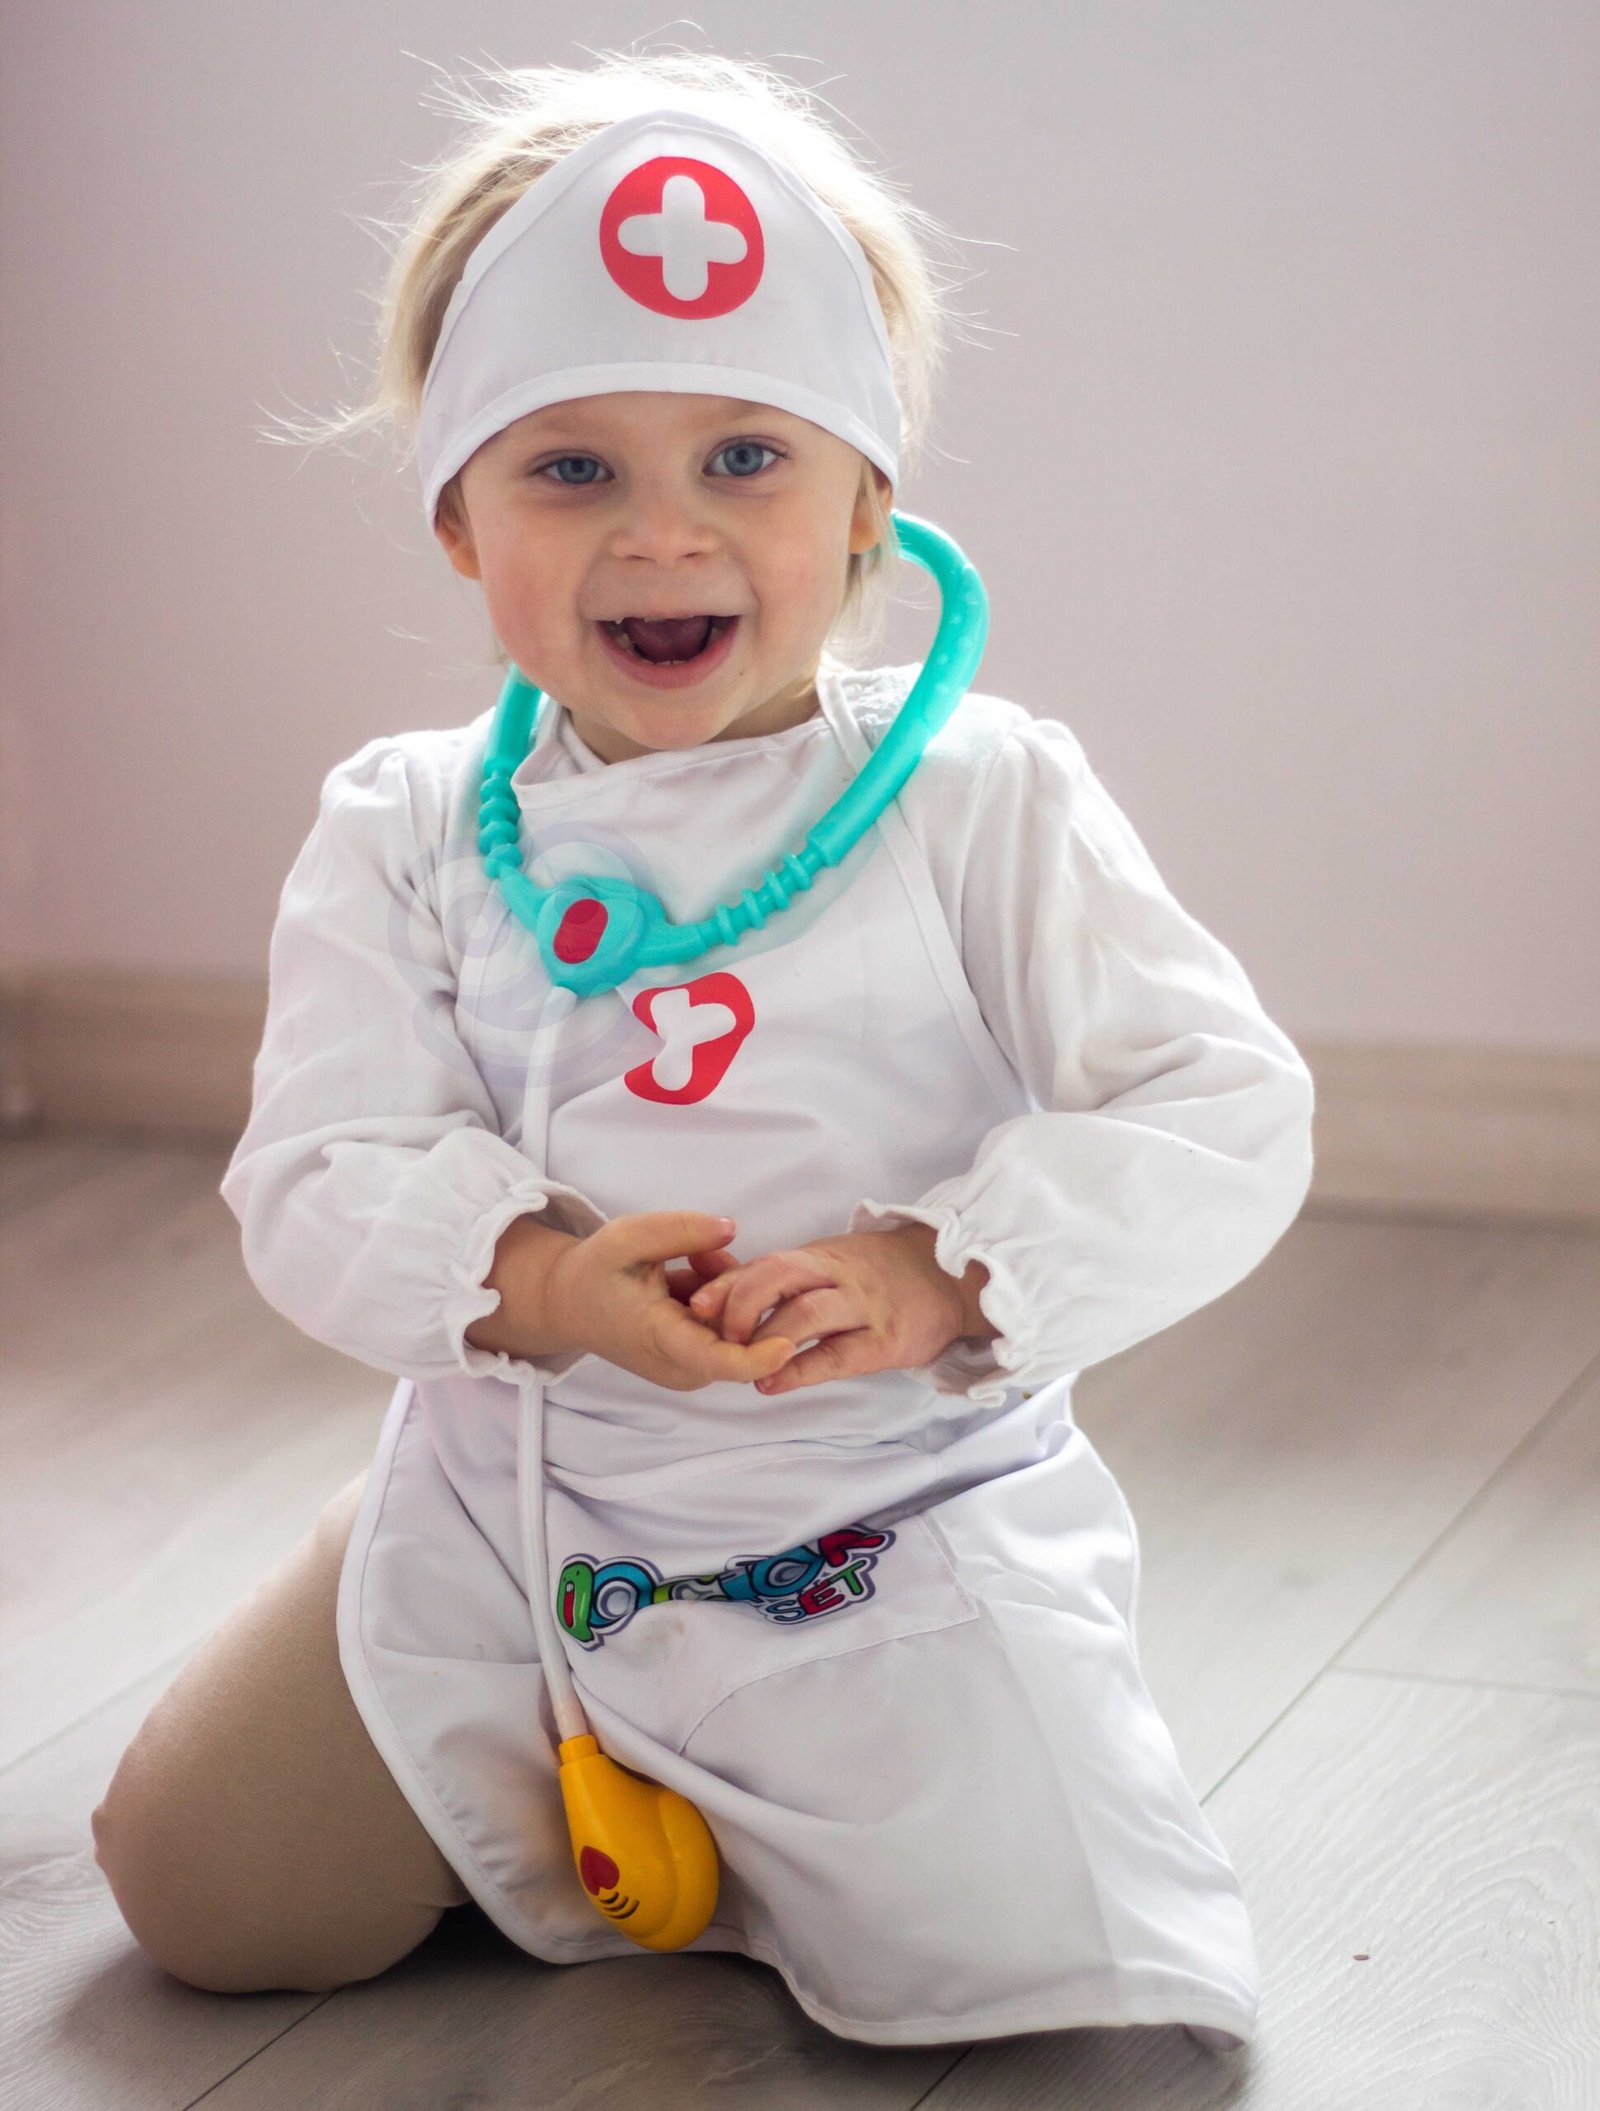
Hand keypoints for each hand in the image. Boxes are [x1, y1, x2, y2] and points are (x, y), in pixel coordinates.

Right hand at [543, 1212, 797, 1393]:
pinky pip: (726, 1326)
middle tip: (695, 1251)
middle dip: (732, 1286)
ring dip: (723, 1288)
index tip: (790, 1346)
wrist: (568, 1303)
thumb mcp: (628, 1236)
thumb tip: (731, 1229)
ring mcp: (690, 1368)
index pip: (716, 1360)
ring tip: (685, 1260)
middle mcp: (679, 1365)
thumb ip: (680, 1231)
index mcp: (659, 1339)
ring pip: (735, 1326)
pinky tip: (686, 1274)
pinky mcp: (695, 1361)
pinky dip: (716, 1297)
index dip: (758, 1358)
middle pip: (737, 1330)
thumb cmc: (594, 1271)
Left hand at [685, 1224, 991, 1395]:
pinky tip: (771, 1383)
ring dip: (766, 1339)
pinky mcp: (884, 1341)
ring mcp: (863, 1307)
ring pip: (805, 1313)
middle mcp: (837, 1276)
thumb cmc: (879, 1275)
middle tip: (720, 1338)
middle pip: (779, 1277)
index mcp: (819, 1258)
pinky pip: (836, 1356)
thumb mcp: (832, 1265)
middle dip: (740, 1306)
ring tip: (742, 1363)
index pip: (764, 1263)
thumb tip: (723, 1297)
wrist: (950, 1279)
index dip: (727, 1284)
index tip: (696, 1305)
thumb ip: (788, 1280)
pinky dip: (798, 1371)